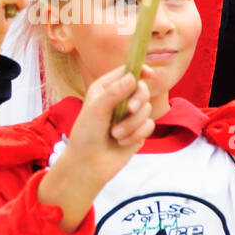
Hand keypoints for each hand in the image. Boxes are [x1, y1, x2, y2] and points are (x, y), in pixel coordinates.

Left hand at [37, 66, 154, 231]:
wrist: (89, 164)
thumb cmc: (86, 134)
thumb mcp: (97, 109)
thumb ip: (115, 92)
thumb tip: (133, 77)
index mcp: (105, 88)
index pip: (127, 72)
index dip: (139, 70)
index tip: (149, 74)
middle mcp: (119, 99)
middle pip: (142, 89)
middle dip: (138, 100)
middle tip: (129, 109)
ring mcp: (130, 116)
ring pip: (147, 110)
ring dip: (131, 124)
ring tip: (115, 134)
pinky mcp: (138, 131)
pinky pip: (149, 126)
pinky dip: (136, 135)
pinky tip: (121, 142)